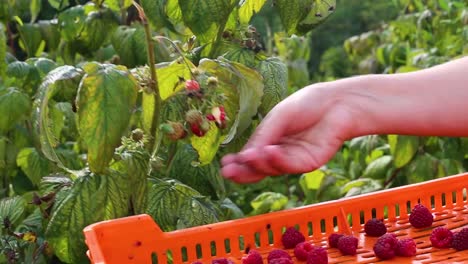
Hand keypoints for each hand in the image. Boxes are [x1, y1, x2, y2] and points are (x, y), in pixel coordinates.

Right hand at [221, 83, 357, 182]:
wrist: (337, 103)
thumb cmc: (307, 105)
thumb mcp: (279, 118)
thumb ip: (264, 135)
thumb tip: (245, 155)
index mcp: (270, 140)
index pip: (251, 155)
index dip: (238, 161)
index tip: (224, 164)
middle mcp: (280, 153)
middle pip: (259, 168)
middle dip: (243, 172)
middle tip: (228, 173)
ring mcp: (293, 160)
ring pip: (272, 168)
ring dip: (259, 164)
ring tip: (247, 157)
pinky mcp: (308, 163)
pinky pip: (289, 165)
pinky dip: (277, 160)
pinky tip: (269, 152)